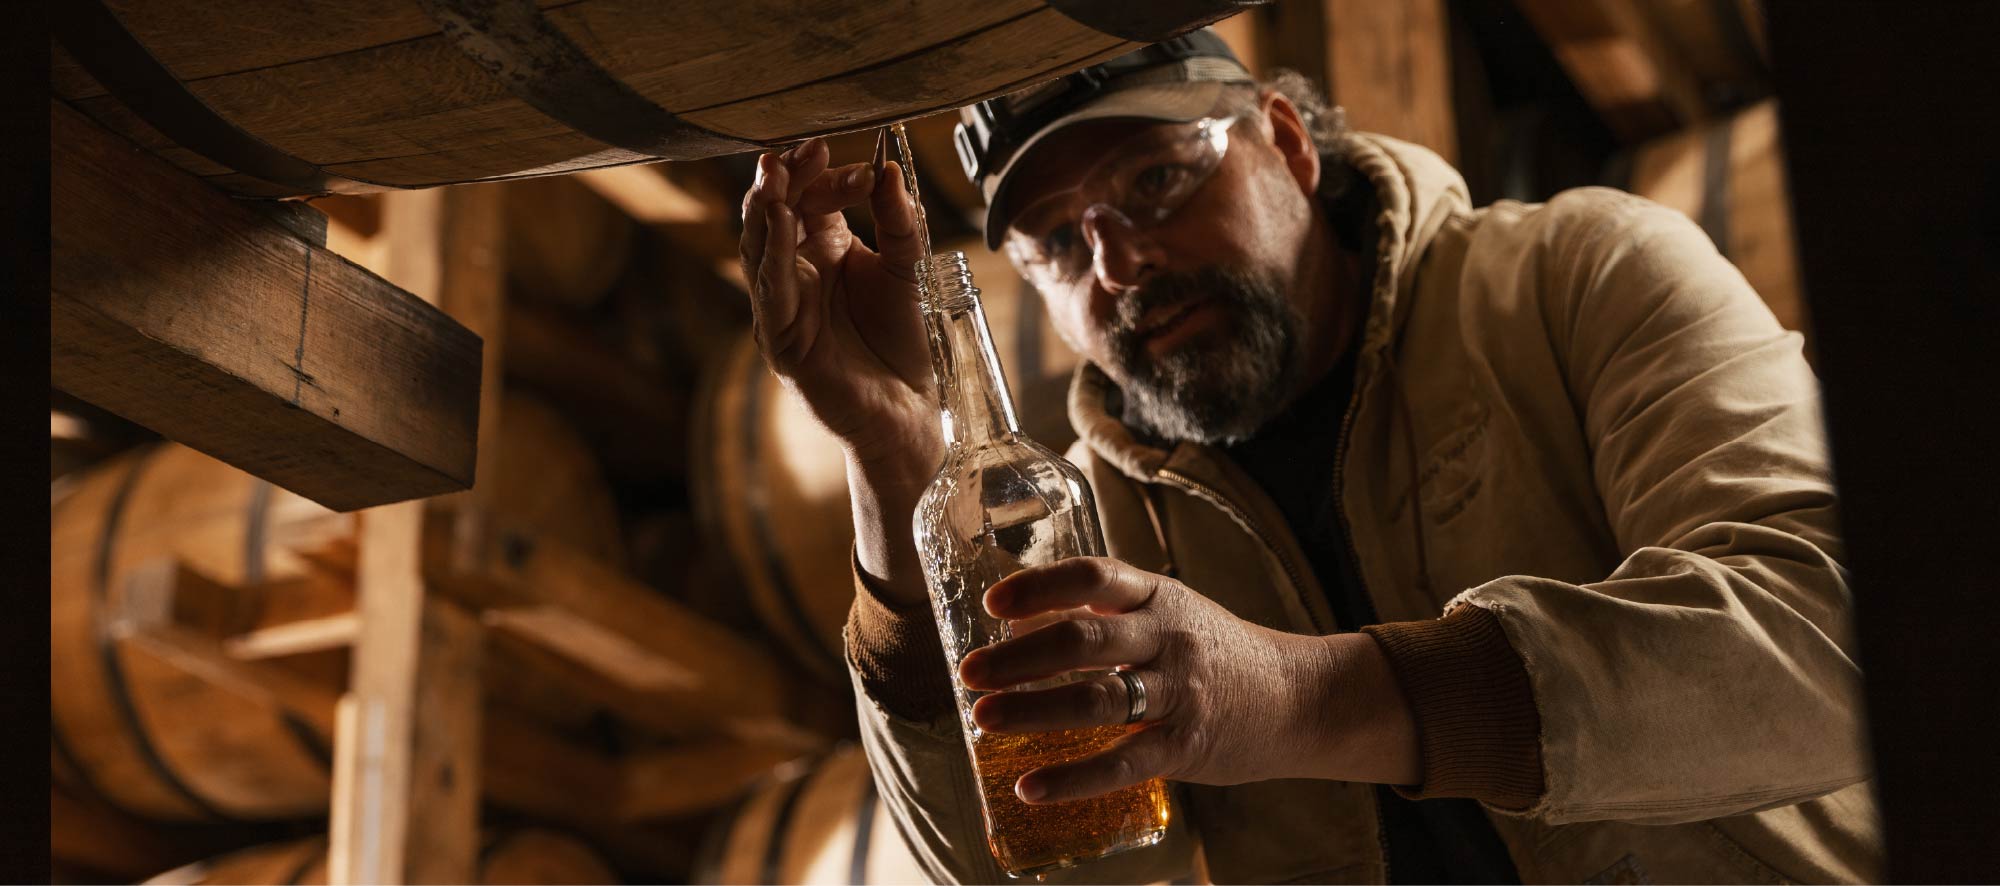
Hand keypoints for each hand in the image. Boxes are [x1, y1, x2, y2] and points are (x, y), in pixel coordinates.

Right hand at [738, 137, 939, 469]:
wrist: (912, 408)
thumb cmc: (903, 340)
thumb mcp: (908, 267)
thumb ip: (899, 220)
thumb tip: (890, 167)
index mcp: (823, 250)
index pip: (811, 199)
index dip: (828, 177)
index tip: (858, 164)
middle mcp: (796, 274)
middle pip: (776, 214)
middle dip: (786, 179)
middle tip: (806, 150)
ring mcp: (783, 307)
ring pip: (760, 247)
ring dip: (765, 207)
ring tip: (775, 173)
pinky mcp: (782, 340)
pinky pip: (770, 290)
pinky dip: (772, 253)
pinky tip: (778, 221)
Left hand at [956, 557, 1421, 803]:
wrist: (1296, 698)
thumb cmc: (1215, 652)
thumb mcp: (1170, 612)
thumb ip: (1110, 612)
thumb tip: (1021, 622)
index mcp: (1158, 596)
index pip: (1093, 576)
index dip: (1039, 586)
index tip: (994, 603)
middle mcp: (1167, 637)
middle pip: (1082, 638)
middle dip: (1017, 657)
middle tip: (969, 672)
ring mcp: (1179, 692)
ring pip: (1096, 698)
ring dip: (1031, 710)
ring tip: (983, 720)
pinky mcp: (1185, 746)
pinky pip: (1121, 763)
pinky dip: (1071, 778)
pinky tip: (1030, 787)